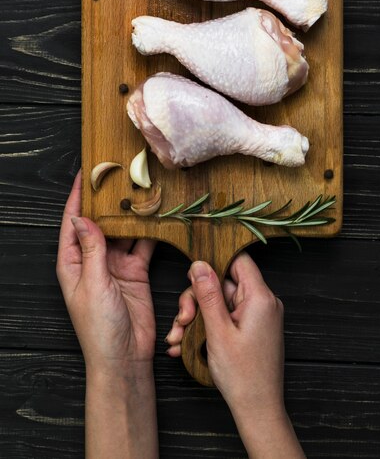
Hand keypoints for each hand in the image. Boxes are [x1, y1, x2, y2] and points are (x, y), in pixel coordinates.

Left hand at [57, 171, 158, 458]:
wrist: (124, 356)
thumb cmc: (99, 327)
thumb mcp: (93, 283)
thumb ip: (92, 249)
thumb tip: (83, 218)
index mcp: (73, 262)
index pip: (72, 223)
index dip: (77, 198)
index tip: (85, 173)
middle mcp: (92, 260)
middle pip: (99, 223)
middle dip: (108, 202)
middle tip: (119, 176)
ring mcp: (114, 264)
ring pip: (123, 231)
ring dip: (130, 214)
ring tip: (140, 190)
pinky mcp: (135, 270)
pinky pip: (142, 245)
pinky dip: (149, 232)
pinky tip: (157, 216)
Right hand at [165, 252, 304, 458]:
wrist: (258, 411)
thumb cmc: (242, 376)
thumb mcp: (218, 331)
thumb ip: (208, 294)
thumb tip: (200, 264)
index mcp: (260, 297)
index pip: (238, 260)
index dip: (214, 263)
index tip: (193, 275)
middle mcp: (262, 303)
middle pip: (223, 283)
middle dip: (197, 300)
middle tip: (182, 320)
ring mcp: (257, 317)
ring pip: (219, 302)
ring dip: (196, 317)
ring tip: (179, 338)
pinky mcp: (251, 329)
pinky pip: (225, 317)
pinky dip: (206, 327)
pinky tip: (186, 344)